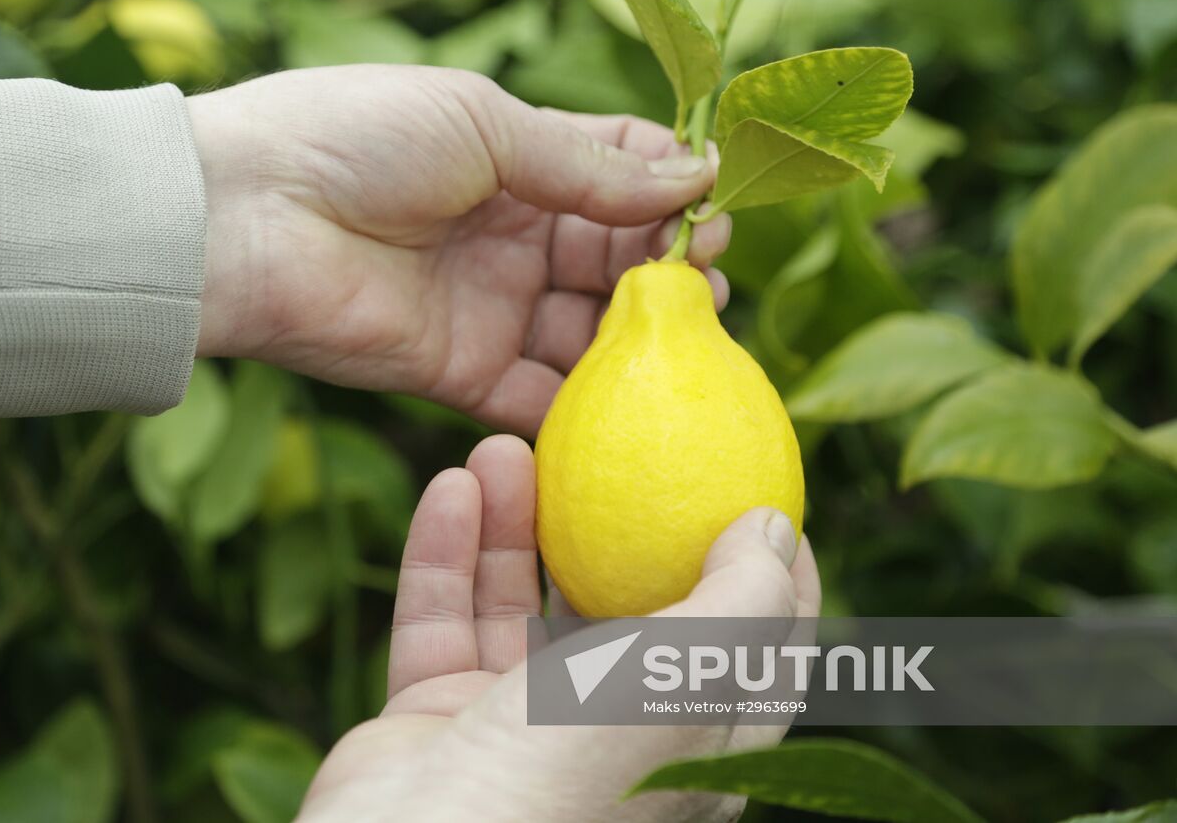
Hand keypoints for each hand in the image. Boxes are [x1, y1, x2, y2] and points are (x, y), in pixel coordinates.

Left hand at [187, 66, 730, 435]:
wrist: (247, 215)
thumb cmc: (357, 139)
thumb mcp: (483, 125)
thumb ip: (586, 165)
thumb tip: (692, 177)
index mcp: (512, 159)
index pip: (615, 173)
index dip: (667, 188)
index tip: (712, 201)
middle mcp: (508, 235)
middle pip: (613, 255)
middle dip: (666, 264)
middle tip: (707, 275)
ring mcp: (488, 305)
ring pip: (588, 330)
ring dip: (640, 335)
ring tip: (688, 333)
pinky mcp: (462, 372)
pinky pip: (538, 397)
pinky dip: (586, 404)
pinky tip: (638, 398)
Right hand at [300, 435, 820, 822]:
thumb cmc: (575, 771)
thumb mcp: (688, 678)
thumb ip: (743, 601)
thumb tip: (776, 526)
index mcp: (695, 748)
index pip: (751, 648)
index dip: (763, 564)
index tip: (755, 481)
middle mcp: (610, 739)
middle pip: (624, 608)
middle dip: (614, 522)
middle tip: (607, 442)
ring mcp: (517, 730)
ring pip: (522, 605)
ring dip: (514, 523)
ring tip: (503, 443)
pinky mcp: (438, 720)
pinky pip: (446, 619)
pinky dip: (448, 554)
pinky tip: (454, 484)